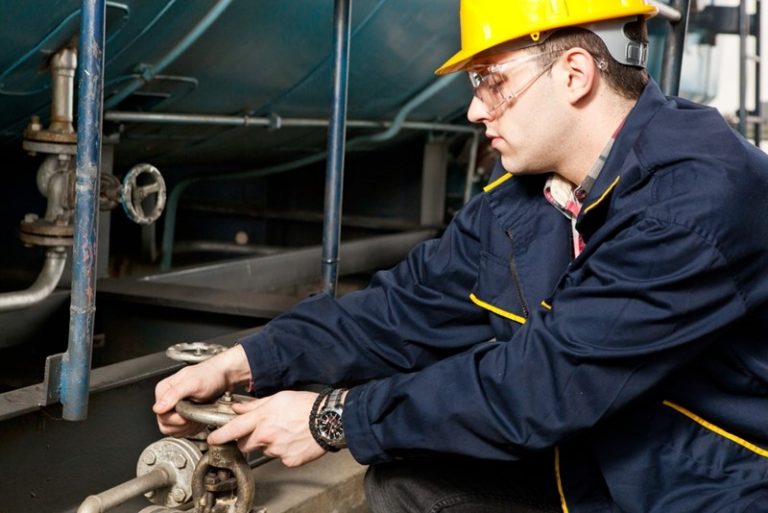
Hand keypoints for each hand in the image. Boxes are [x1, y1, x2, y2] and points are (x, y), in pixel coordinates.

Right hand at [153, 345, 250, 437]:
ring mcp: (174, 408)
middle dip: (183, 423)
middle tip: (195, 413)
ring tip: (198, 414)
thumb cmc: (210, 375)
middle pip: (166, 425)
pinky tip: (199, 418)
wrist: (224, 376)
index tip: (188, 412)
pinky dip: (192, 428)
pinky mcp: (183, 414)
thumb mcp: (193, 383)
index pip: (161, 415)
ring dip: (188, 427)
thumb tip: (158, 408)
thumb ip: (174, 394)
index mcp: (163, 390)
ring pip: (173, 430)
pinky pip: (182, 430)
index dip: (176, 418)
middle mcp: (167, 399)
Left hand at [208, 391, 325, 467]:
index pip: (233, 429)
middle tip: (262, 431)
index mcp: (262, 418)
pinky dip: (284, 451)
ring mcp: (276, 450)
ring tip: (284, 432)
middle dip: (249, 439)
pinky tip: (293, 440)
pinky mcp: (288, 460)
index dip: (219, 435)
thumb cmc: (306, 405)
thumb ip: (255, 404)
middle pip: (245, 444)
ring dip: (269, 444)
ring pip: (264, 450)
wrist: (329, 419)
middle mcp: (266, 436)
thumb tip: (239, 407)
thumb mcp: (278, 398)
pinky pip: (280, 458)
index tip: (213, 439)